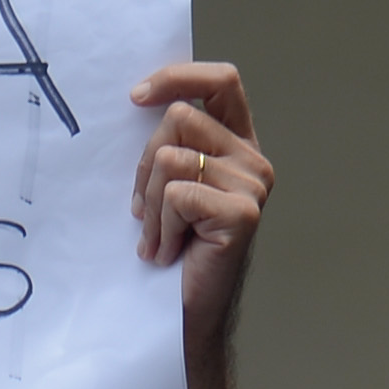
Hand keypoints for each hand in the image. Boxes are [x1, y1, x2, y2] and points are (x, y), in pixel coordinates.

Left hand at [127, 67, 269, 359]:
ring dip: (150, 203)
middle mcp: (252, 159)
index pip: (221, 81)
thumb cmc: (172, 248)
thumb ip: (170, 143)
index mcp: (236, 143)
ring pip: (170, 158)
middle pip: (180, 117)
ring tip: (160, 236)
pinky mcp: (242, 213)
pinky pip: (177, 194)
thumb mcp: (167, 183)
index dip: (178, 77)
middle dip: (145, 163)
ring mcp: (252, 185)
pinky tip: (168, 252)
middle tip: (146, 210)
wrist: (183, 312)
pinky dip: (160, 226)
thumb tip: (138, 100)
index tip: (135, 97)